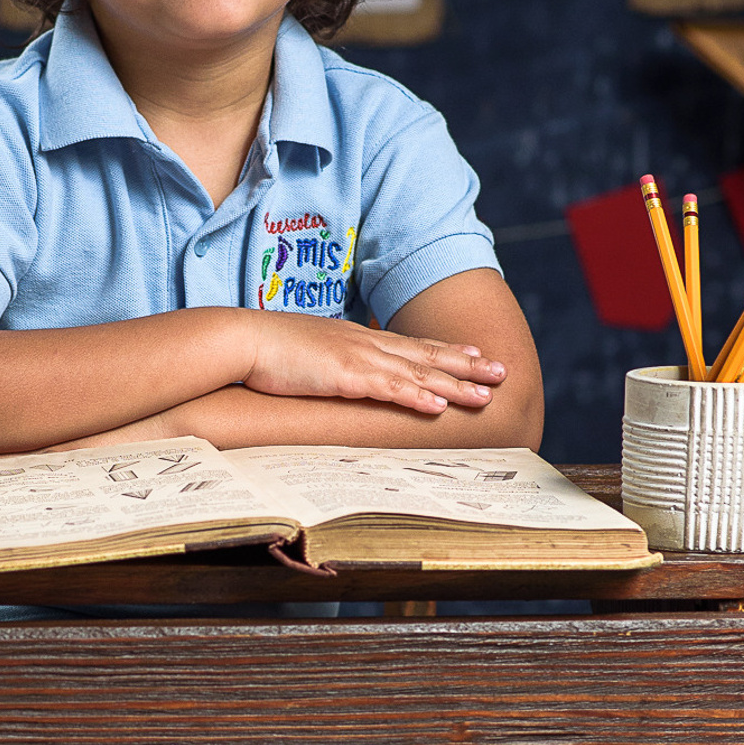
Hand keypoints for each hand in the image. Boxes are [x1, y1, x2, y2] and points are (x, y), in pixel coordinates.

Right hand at [236, 313, 506, 414]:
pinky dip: (416, 396)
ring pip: (417, 373)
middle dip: (467, 365)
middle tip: (501, 372)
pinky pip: (388, 388)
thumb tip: (339, 372)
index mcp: (357, 338)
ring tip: (486, 395)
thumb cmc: (267, 348)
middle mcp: (365, 343)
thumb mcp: (308, 352)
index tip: (474, 353)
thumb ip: (331, 361)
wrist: (241, 338)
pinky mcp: (343, 376)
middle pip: (426, 355)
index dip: (445, 350)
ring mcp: (357, 358)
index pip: (411, 344)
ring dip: (454, 384)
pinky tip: (439, 406)